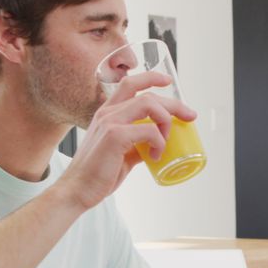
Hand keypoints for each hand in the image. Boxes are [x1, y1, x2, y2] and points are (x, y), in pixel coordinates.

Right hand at [58, 71, 196, 209]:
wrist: (77, 190)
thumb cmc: (97, 174)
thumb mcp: (121, 154)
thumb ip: (137, 145)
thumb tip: (156, 146)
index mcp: (107, 113)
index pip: (130, 83)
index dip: (151, 77)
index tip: (168, 81)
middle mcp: (108, 113)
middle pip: (148, 95)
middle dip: (174, 104)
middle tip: (190, 116)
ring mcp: (110, 122)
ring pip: (149, 105)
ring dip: (166, 121)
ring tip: (166, 141)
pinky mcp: (115, 136)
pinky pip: (148, 130)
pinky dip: (159, 141)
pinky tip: (156, 155)